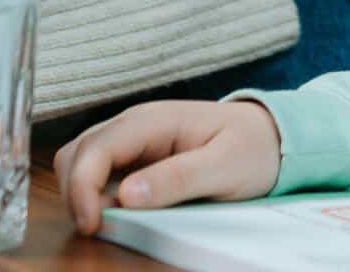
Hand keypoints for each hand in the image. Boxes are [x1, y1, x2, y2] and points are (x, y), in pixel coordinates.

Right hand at [56, 100, 281, 235]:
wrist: (273, 138)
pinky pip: (99, 173)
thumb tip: (126, 197)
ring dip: (81, 193)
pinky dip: (94, 194)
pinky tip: (116, 213)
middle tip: (96, 229)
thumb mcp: (224, 167)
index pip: (96, 148)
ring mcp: (132, 140)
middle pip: (77, 154)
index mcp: (152, 120)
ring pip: (81, 162)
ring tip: (105, 222)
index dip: (82, 187)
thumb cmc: (252, 149)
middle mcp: (134, 125)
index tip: (92, 224)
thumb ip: (178, 179)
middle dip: (75, 192)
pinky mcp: (135, 157)